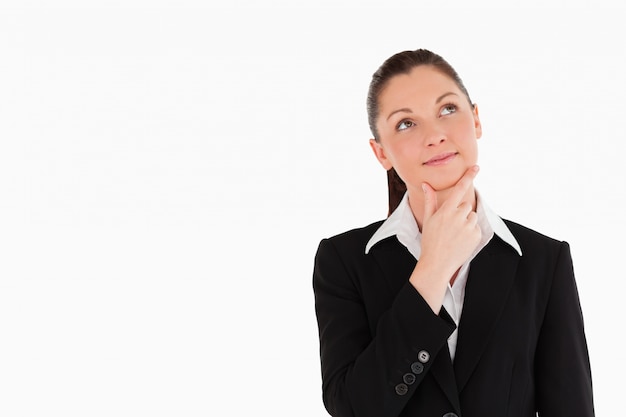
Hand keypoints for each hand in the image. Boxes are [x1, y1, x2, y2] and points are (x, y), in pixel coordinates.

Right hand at [409, 166, 481, 311]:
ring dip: (466, 223)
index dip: (468, 176)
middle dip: (460, 212)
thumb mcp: (428, 220)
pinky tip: (461, 241)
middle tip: (450, 226)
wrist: (437, 263)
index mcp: (445, 211)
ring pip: (472, 216)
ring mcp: (468, 227)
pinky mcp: (476, 236)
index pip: (459, 189)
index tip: (476, 167)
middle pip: (466, 205)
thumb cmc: (430, 240)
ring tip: (455, 235)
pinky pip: (476, 228)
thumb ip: (430, 200)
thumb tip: (426, 184)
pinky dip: (471, 233)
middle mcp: (458, 217)